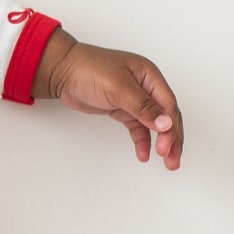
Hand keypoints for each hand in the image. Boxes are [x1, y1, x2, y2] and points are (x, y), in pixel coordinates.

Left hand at [35, 30, 182, 169]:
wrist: (61, 71)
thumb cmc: (88, 70)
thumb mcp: (117, 87)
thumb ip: (142, 106)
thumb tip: (166, 123)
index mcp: (150, 76)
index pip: (168, 105)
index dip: (170, 128)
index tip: (166, 147)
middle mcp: (146, 87)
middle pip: (166, 116)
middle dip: (172, 139)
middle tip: (172, 161)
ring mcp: (134, 99)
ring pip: (154, 124)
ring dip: (161, 142)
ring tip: (167, 163)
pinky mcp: (121, 108)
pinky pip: (137, 127)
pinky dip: (142, 140)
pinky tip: (143, 154)